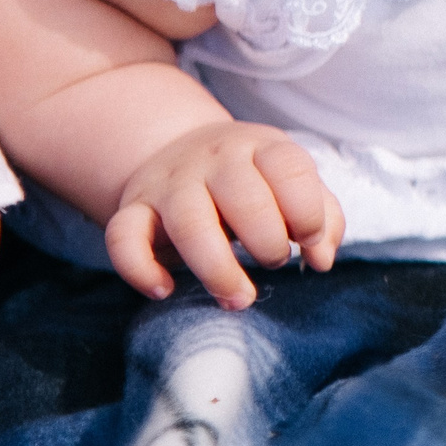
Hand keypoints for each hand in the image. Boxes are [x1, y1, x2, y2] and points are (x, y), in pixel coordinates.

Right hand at [105, 121, 343, 309]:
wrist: (180, 150)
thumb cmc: (253, 180)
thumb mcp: (292, 184)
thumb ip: (322, 217)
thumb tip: (321, 260)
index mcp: (261, 147)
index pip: (290, 169)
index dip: (308, 213)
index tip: (309, 243)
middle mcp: (214, 158)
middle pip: (244, 198)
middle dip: (268, 242)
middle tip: (274, 262)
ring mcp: (170, 182)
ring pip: (189, 222)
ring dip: (217, 269)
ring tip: (239, 298)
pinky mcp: (132, 208)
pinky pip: (123, 236)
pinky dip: (140, 269)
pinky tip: (165, 290)